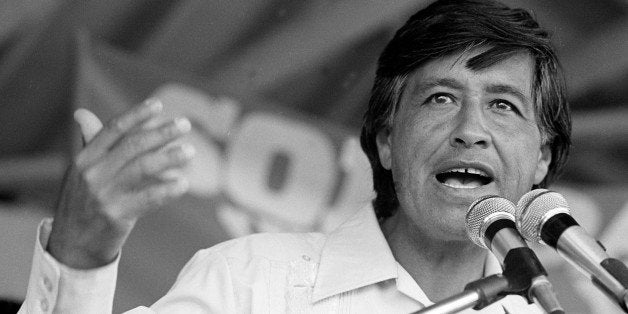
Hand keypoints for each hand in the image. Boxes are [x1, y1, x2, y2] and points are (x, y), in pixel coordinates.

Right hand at [46, 99, 194, 268]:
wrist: (71, 245)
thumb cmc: (82, 203)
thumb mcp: (80, 173)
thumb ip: (90, 144)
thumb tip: (82, 113)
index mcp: (85, 158)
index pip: (114, 129)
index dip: (137, 115)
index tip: (159, 105)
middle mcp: (93, 173)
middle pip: (134, 145)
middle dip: (162, 133)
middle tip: (185, 125)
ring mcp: (105, 194)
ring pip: (143, 168)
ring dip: (170, 157)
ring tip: (191, 152)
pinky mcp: (116, 215)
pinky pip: (148, 198)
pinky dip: (167, 189)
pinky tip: (183, 183)